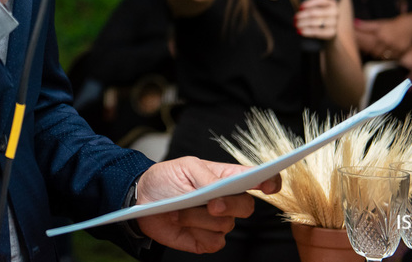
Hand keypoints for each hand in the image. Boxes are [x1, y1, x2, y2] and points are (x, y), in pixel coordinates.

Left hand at [134, 157, 280, 253]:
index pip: (257, 179)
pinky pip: (215, 241)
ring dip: (199, 217)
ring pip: (226, 224)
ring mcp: (219, 222)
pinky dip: (196, 232)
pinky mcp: (208, 240)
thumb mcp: (185, 168)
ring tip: (179, 209)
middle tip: (211, 203)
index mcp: (226, 178)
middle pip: (247, 206)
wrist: (142, 202)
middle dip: (229, 205)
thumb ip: (208, 177)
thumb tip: (223, 192)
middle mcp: (227, 201)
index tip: (268, 185)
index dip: (269, 182)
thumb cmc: (165, 180)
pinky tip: (182, 223)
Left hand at [295, 0, 339, 41]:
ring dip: (303, 23)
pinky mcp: (333, 33)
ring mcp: (335, 22)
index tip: (300, 7)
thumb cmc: (321, 18)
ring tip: (295, 25)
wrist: (331, 33)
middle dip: (302, 15)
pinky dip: (307, 31)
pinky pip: (318, 32)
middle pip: (315, 12)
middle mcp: (335, 11)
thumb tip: (299, 9)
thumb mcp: (319, 9)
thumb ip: (312, 7)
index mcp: (332, 3)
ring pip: (315, 22)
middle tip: (294, 18)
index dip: (309, 3)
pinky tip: (300, 31)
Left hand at [354, 15, 411, 60]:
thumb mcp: (379, 23)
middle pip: (375, 53)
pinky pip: (393, 58)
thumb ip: (366, 25)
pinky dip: (389, 58)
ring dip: (379, 56)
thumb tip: (354, 23)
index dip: (364, 48)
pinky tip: (387, 55)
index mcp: (380, 34)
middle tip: (368, 52)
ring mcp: (395, 46)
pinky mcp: (402, 51)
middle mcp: (387, 41)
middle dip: (371, 53)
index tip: (361, 49)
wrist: (410, 25)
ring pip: (383, 56)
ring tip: (378, 53)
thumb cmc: (392, 24)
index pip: (368, 45)